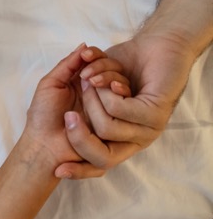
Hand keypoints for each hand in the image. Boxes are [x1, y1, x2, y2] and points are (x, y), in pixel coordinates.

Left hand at [19, 44, 127, 179]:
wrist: (44, 147)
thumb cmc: (42, 116)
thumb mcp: (51, 84)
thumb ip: (67, 65)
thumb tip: (84, 46)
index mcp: (83, 84)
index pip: (100, 64)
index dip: (97, 58)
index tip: (88, 55)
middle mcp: (99, 95)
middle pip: (114, 74)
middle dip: (105, 70)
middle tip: (89, 76)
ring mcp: (110, 109)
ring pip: (123, 88)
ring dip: (110, 82)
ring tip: (91, 85)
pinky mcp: (118, 123)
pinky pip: (126, 107)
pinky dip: (119, 97)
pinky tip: (110, 92)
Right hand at [55, 32, 196, 176]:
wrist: (159, 46)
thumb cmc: (127, 65)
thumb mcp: (97, 86)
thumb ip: (85, 102)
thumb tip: (65, 125)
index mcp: (123, 137)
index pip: (99, 166)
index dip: (78, 172)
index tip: (58, 171)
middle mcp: (138, 139)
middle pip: (101, 157)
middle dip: (78, 134)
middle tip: (71, 106)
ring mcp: (149, 129)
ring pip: (105, 128)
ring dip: (92, 100)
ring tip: (91, 80)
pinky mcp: (155, 115)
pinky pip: (118, 110)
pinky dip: (108, 92)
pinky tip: (112, 80)